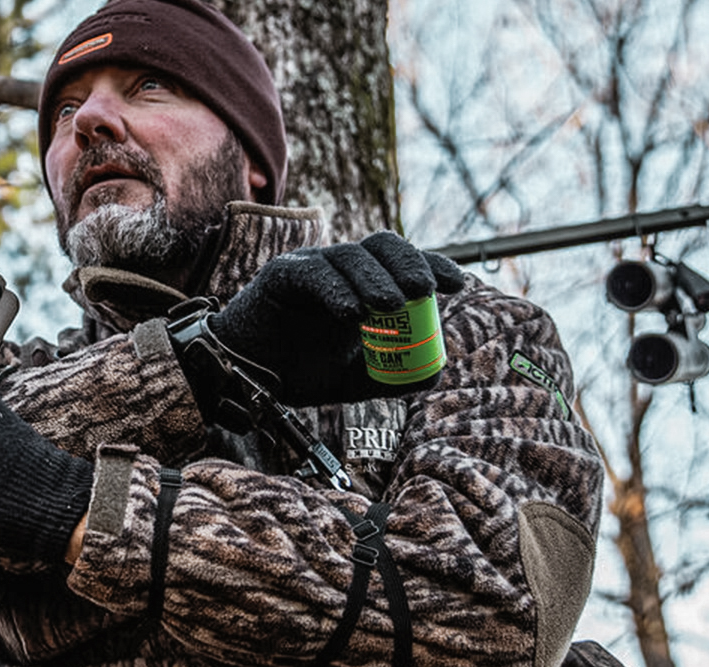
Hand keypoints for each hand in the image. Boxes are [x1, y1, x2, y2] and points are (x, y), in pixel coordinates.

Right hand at [207, 231, 464, 405]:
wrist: (250, 379)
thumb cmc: (304, 371)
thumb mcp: (359, 379)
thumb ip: (396, 375)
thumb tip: (435, 371)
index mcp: (363, 284)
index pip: (403, 261)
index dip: (434, 264)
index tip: (458, 284)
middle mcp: (340, 268)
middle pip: (382, 245)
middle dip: (409, 264)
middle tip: (425, 291)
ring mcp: (310, 266)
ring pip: (350, 256)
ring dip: (375, 279)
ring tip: (390, 306)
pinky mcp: (281, 275)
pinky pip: (313, 272)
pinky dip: (335, 290)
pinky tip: (350, 313)